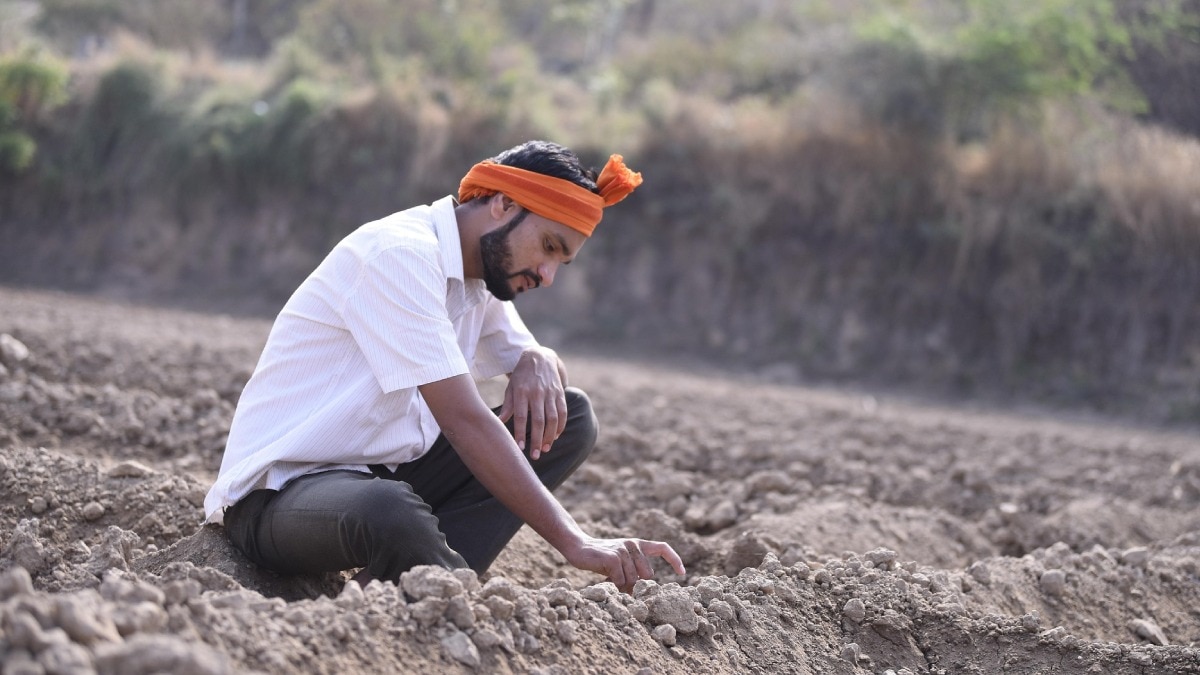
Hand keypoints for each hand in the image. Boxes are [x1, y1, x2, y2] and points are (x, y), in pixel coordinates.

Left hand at [500, 347, 567, 458]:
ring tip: (545, 449)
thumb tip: (499, 422)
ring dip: (549, 436)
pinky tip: (555, 436)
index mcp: (522, 392)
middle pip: (538, 420)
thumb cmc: (521, 376)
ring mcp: (550, 392)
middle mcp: (537, 392)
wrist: (539, 356)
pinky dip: (560, 425)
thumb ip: (508, 405)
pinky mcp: (560, 393)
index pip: (521, 416)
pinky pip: (562, 412)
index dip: (520, 433)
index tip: (520, 448)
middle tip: (534, 455)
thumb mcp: (511, 387)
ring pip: (552, 418)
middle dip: (536, 439)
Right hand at [563, 536, 685, 593]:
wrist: (578, 547)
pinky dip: (614, 585)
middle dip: (637, 586)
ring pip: (633, 580)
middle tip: (621, 587)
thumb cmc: (600, 559)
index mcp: (638, 544)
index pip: (662, 548)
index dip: (674, 560)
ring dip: (622, 586)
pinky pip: (620, 580)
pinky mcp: (612, 557)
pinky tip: (605, 579)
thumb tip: (645, 593)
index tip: (682, 574)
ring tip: (610, 580)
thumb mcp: (620, 562)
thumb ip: (633, 571)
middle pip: (647, 575)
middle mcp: (633, 545)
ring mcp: (623, 550)